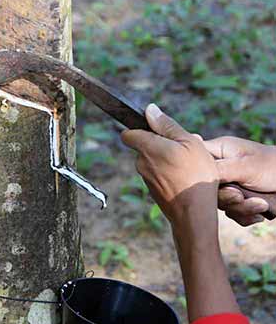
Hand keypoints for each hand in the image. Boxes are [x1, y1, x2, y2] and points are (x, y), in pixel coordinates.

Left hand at [121, 104, 218, 228]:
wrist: (193, 213)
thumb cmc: (194, 175)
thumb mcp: (188, 142)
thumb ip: (167, 125)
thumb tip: (150, 110)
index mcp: (147, 148)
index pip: (128, 133)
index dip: (139, 128)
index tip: (155, 129)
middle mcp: (142, 163)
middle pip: (145, 147)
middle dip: (162, 144)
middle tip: (185, 148)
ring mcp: (146, 179)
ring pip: (154, 162)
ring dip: (168, 159)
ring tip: (190, 165)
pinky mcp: (154, 191)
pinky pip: (160, 175)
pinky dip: (170, 174)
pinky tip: (187, 178)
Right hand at [204, 136, 275, 225]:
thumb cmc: (275, 167)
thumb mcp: (244, 167)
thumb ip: (218, 169)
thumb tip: (190, 166)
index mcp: (220, 151)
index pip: (195, 160)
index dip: (198, 174)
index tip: (213, 183)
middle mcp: (223, 168)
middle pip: (207, 189)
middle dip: (227, 198)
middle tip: (240, 196)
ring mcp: (231, 185)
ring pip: (221, 204)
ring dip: (242, 208)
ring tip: (260, 205)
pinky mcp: (240, 200)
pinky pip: (232, 214)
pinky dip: (247, 215)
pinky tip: (260, 212)